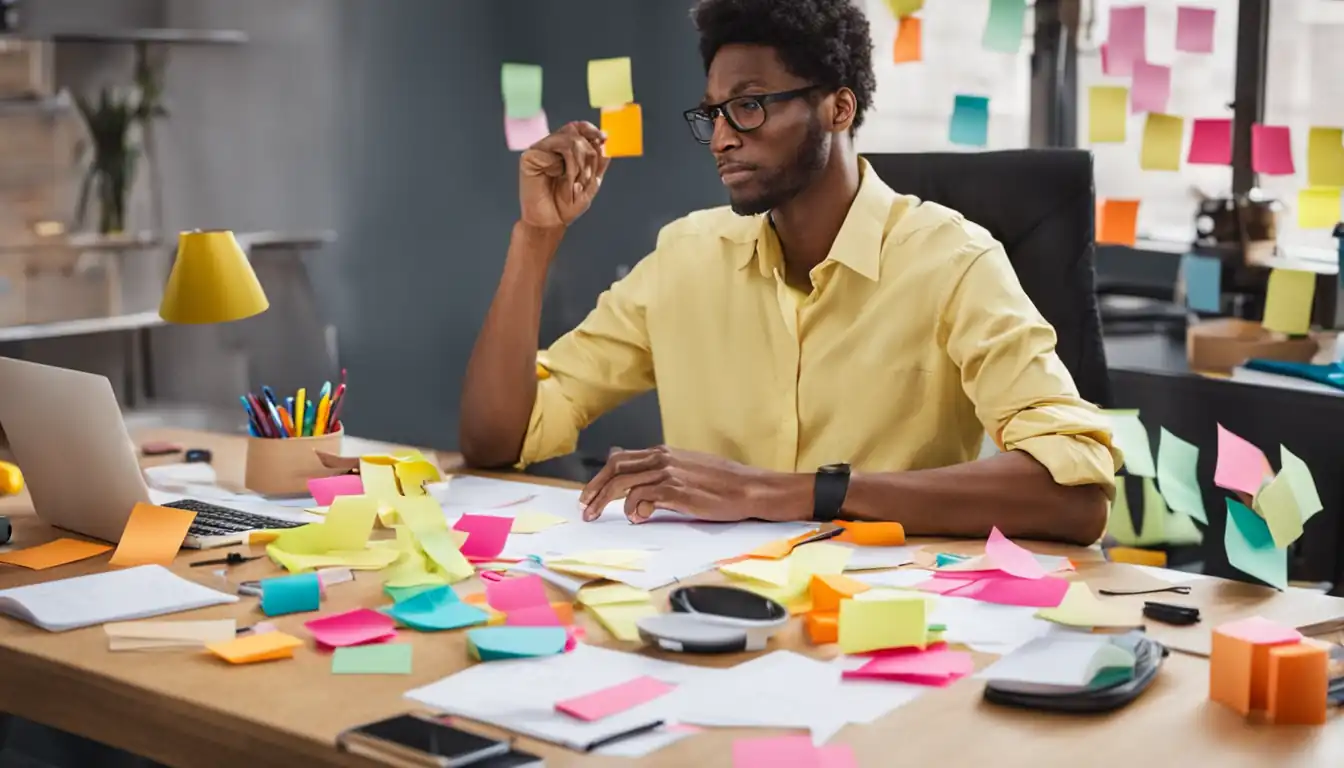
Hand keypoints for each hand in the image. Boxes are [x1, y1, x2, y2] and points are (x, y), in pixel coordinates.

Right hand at [519, 121, 611, 229]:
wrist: (550, 222)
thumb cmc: (566, 205)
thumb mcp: (590, 183)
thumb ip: (599, 163)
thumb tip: (606, 142)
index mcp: (562, 150)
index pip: (576, 128)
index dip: (590, 129)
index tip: (604, 138)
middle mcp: (549, 147)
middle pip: (575, 133)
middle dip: (589, 154)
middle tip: (588, 176)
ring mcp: (539, 150)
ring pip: (569, 140)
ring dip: (581, 162)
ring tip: (578, 181)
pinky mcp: (530, 157)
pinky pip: (556, 150)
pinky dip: (569, 166)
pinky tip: (566, 180)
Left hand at [578, 445, 809, 523]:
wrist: (749, 488)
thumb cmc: (722, 483)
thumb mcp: (687, 469)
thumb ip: (661, 471)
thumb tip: (637, 476)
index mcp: (663, 453)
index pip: (619, 459)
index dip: (599, 477)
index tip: (588, 495)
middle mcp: (662, 459)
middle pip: (614, 469)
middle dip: (594, 489)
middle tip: (585, 509)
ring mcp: (669, 473)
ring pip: (623, 483)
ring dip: (605, 501)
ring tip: (598, 516)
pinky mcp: (677, 490)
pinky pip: (643, 497)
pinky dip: (633, 507)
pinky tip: (636, 517)